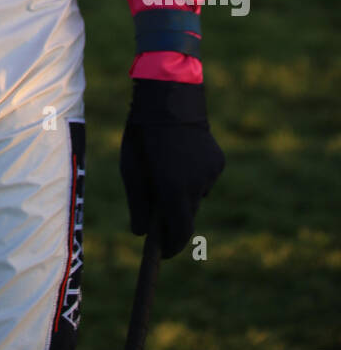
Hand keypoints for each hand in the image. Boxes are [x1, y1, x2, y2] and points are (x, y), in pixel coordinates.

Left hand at [120, 79, 223, 258]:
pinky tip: (181, 156)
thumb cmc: (142, 133)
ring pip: (196, 196)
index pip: (178, 233)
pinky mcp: (219, 161)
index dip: (171, 246)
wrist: (170, 96)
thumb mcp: (131, 169)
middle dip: (173, 216)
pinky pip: (204, 178)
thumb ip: (137, 203)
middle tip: (156, 206)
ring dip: (182, 192)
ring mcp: (211, 173)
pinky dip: (192, 175)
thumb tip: (141, 234)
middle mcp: (197, 186)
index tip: (163, 253)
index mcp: (172, 189)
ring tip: (166, 168)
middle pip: (186, 215)